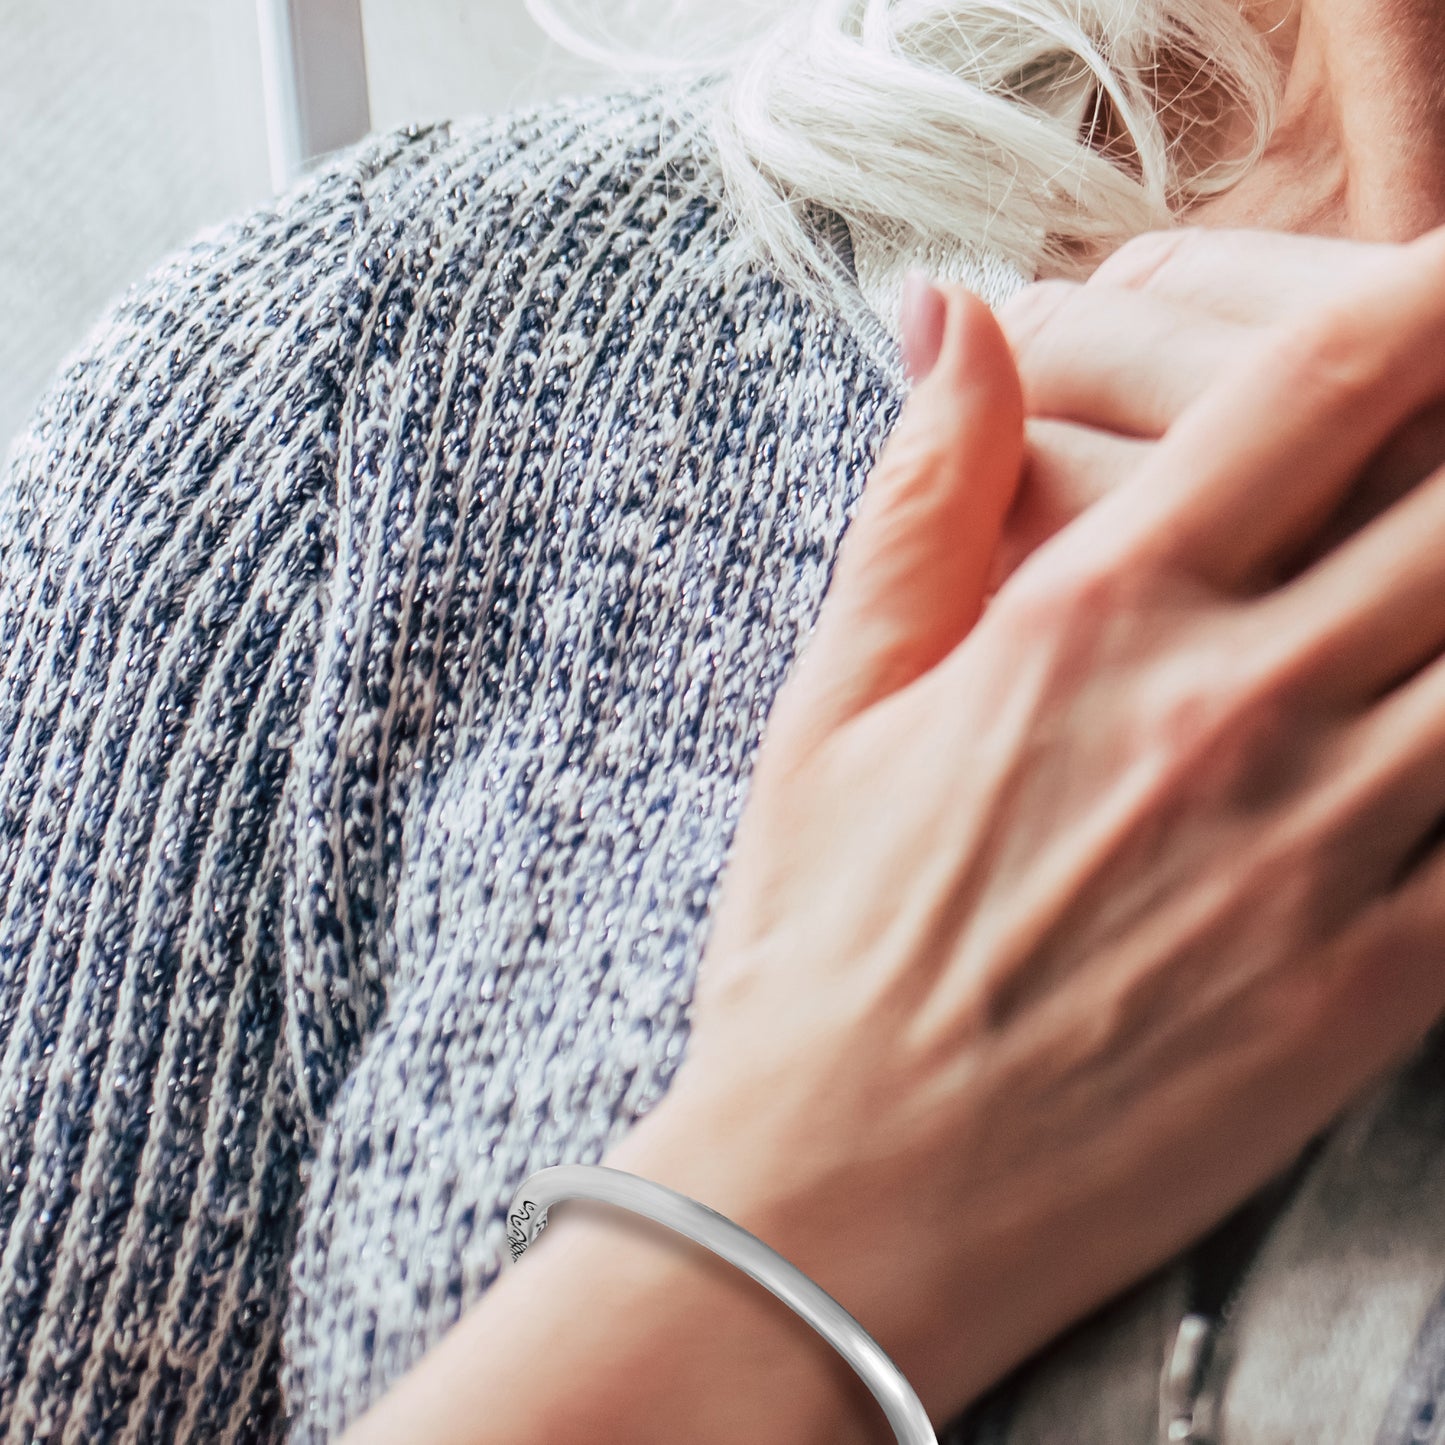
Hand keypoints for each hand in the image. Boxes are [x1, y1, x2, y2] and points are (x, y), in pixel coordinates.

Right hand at [650, 230, 1444, 1432]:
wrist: (847, 1189)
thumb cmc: (823, 942)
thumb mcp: (832, 703)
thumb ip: (922, 499)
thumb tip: (958, 320)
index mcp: (1091, 615)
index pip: (1319, 387)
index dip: (1416, 302)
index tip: (1437, 283)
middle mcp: (1228, 706)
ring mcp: (1319, 848)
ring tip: (1440, 590)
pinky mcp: (1370, 984)